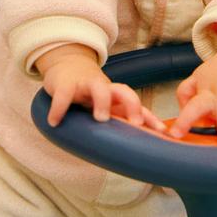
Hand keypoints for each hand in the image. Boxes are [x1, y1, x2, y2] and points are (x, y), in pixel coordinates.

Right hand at [35, 44, 165, 131]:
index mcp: (116, 97)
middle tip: (135, 123)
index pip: (137, 106)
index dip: (150, 118)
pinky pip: (64, 94)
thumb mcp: (105, 107)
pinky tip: (55, 122)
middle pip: (124, 91)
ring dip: (103, 101)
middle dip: (132, 105)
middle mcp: (105, 89)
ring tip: (100, 119)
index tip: (161, 132)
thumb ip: (118, 123)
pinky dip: (59, 108)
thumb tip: (135, 151)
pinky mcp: (66, 84)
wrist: (67, 66)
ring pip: (99, 88)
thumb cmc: (90, 92)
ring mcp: (86, 85)